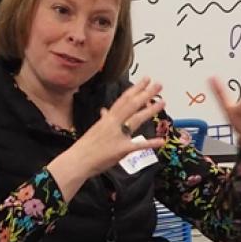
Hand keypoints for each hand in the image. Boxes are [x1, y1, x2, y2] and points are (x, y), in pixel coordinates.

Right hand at [46, 79, 166, 196]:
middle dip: (146, 94)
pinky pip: (138, 145)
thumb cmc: (85, 147)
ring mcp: (117, 135)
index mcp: (107, 119)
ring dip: (150, 110)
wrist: (77, 161)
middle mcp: (113, 123)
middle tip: (158, 85)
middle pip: (132, 105)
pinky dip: (150, 143)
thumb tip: (104, 111)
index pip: (124, 99)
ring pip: (136, 119)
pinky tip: (160, 140)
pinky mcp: (121, 149)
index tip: (145, 80)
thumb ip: (103, 119)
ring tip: (162, 102)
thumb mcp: (95, 129)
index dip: (135, 89)